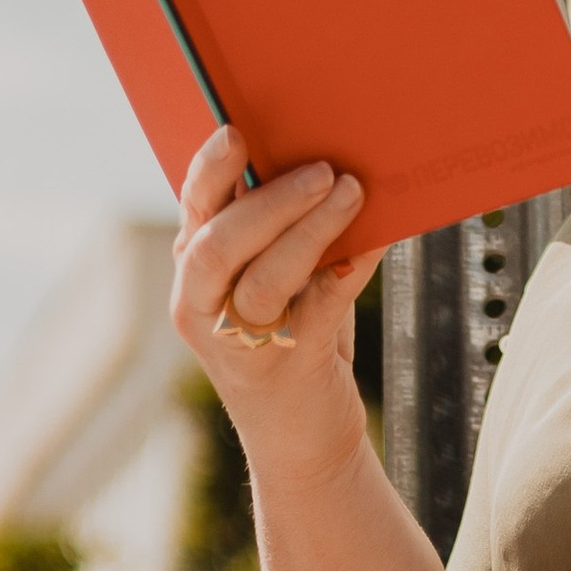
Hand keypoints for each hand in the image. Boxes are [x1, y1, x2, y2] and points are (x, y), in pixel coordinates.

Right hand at [170, 127, 385, 491]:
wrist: (306, 439)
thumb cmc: (298, 336)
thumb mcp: (286, 276)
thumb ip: (291, 227)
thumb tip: (337, 157)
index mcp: (195, 268)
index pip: (194, 208)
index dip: (210, 170)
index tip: (235, 132)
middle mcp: (202, 304)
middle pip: (218, 245)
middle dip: (269, 202)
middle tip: (321, 169)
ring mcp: (237, 342)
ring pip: (263, 279)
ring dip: (311, 230)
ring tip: (352, 192)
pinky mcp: (285, 368)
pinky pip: (317, 309)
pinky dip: (348, 268)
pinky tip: (376, 239)